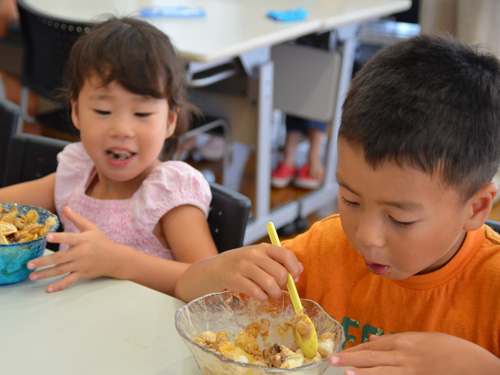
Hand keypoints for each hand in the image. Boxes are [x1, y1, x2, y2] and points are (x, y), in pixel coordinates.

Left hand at [27, 206, 122, 291]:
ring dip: (46, 274)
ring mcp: (81, 265)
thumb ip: (77, 219)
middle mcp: (81, 253)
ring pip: (61, 270)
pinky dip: (59, 286)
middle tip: (29, 264)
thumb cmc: (101, 241)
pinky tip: (48, 289)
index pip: (69, 238)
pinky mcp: (82, 274)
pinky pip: (69, 281)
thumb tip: (65, 207)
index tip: (47, 237)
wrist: (116, 259)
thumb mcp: (91, 228)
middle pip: (60, 258)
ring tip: (32, 276)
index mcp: (83, 240)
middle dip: (44, 261)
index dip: (59, 237)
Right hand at [175, 243, 302, 301]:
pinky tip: (259, 295)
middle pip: (280, 273)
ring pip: (270, 284)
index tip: (293, 278)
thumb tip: (300, 269)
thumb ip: (280, 262)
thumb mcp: (261, 258)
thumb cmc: (244, 264)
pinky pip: (257, 292)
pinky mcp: (235, 279)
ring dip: (274, 294)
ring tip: (270, 294)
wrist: (216, 268)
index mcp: (263, 247)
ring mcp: (243, 266)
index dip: (294, 269)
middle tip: (277, 288)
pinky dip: (262, 297)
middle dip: (283, 286)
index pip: (286, 255)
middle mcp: (254, 254)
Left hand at [329, 332, 499, 374]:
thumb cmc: (449, 348)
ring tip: (346, 374)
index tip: (343, 353)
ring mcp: (411, 372)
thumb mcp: (422, 338)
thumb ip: (396, 339)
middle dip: (352, 358)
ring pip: (381, 373)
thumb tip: (374, 339)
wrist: (474, 365)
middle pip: (373, 357)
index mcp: (405, 341)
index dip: (357, 349)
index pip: (374, 346)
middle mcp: (405, 356)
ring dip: (362, 374)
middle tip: (333, 361)